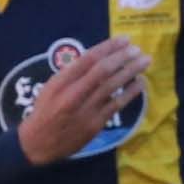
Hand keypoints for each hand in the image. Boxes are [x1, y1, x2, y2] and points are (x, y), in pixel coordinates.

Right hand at [17, 37, 150, 164]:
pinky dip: (130, 93)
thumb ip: (71, 74)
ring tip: (145, 61)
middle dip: (122, 57)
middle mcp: (73, 94)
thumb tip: (97, 58)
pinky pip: (116, 105)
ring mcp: (86, 110)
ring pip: (112, 86)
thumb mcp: (51, 87)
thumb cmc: (44, 111)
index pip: (88, 59)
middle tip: (137, 49)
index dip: (108, 47)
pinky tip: (140, 83)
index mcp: (61, 82)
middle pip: (103, 70)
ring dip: (131, 71)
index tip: (124, 39)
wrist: (38, 143)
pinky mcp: (95, 124)